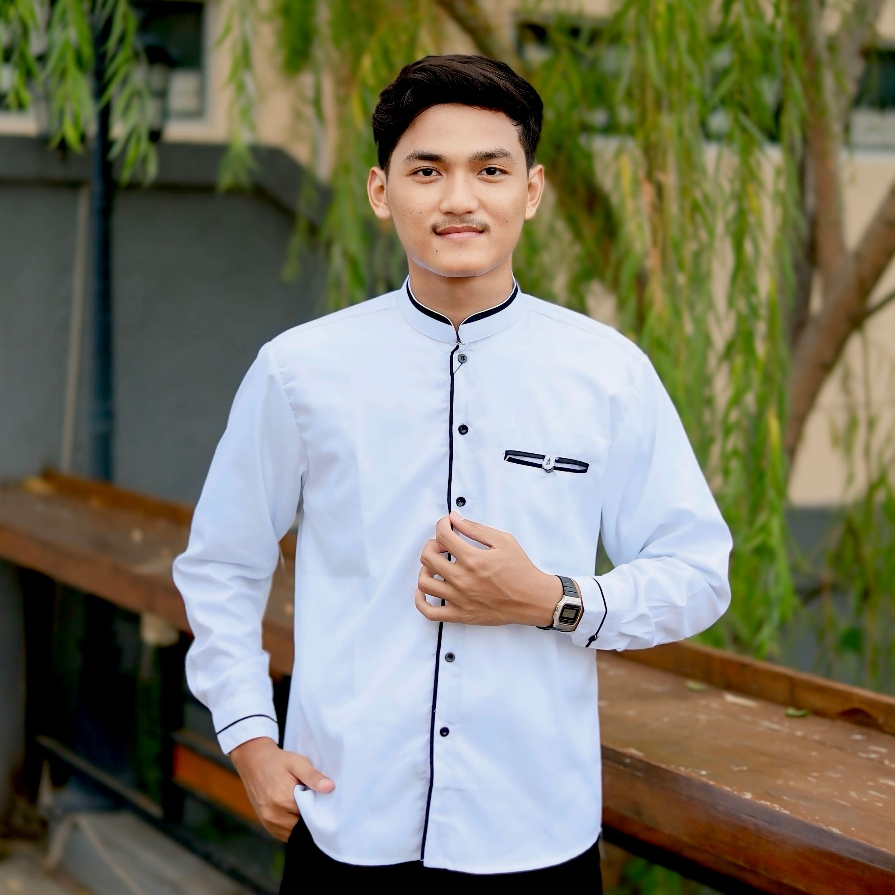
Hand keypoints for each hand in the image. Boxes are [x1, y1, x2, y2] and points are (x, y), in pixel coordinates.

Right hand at [229, 736, 333, 840]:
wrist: (254, 761)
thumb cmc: (278, 761)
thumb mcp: (298, 763)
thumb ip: (313, 776)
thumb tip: (330, 787)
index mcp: (283, 801)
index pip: (310, 816)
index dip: (319, 808)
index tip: (324, 800)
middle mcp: (273, 815)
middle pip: (302, 826)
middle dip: (310, 817)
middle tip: (314, 800)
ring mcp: (268, 822)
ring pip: (294, 832)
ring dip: (300, 822)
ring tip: (303, 804)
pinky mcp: (266, 824)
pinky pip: (285, 833)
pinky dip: (293, 825)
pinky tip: (295, 811)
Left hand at [414, 512, 561, 626]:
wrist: (532, 599)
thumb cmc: (520, 569)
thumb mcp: (503, 541)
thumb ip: (476, 529)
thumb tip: (455, 519)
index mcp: (472, 559)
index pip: (443, 535)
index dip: (442, 525)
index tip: (448, 524)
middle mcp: (462, 579)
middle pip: (428, 557)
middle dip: (432, 544)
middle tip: (443, 544)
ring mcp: (459, 599)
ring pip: (424, 583)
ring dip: (426, 569)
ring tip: (436, 565)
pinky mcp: (461, 615)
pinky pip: (430, 612)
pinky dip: (420, 600)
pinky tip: (425, 590)